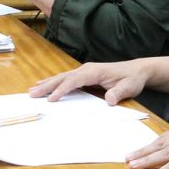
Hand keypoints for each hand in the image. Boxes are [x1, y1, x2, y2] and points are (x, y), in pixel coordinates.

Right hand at [30, 59, 149, 104]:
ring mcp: (84, 71)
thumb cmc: (132, 79)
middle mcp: (86, 69)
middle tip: (32, 94)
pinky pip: (66, 79)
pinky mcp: (84, 75)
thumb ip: (119, 93)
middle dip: (47, 86)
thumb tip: (110, 100)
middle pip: (63, 77)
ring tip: (32, 90)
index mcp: (94, 71)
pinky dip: (54, 82)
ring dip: (47, 83)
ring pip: (62, 77)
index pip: (75, 80)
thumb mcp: (129, 87)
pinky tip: (44, 84)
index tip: (51, 98)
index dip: (62, 89)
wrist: (137, 71)